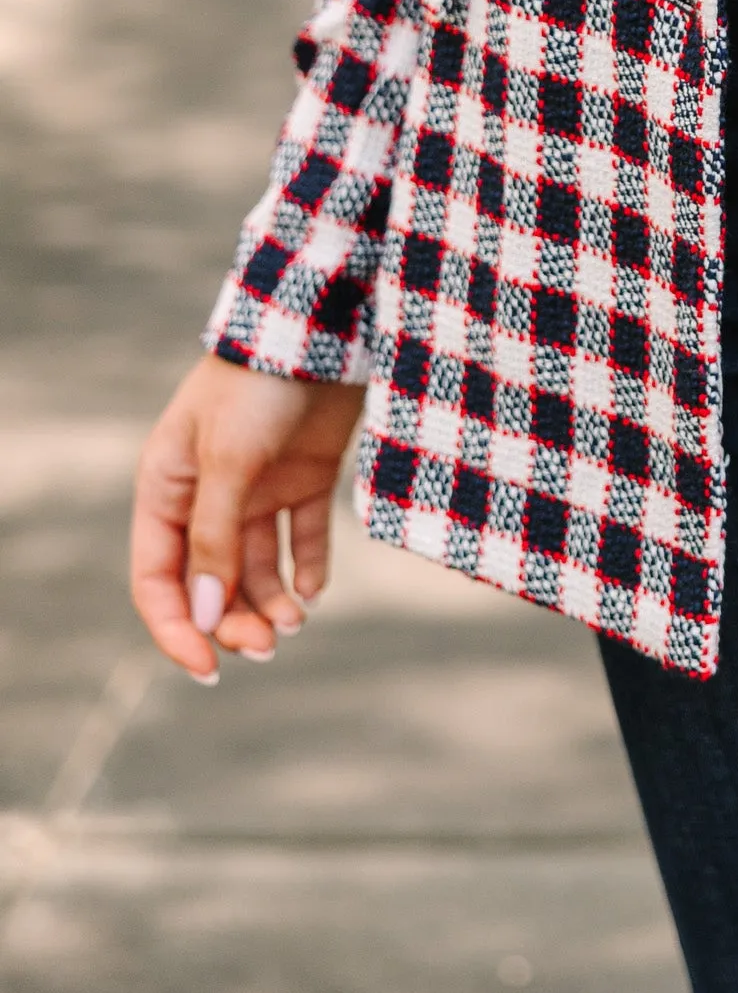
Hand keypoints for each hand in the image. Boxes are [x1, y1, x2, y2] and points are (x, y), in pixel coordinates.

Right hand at [131, 355, 366, 680]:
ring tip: (297, 619)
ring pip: (256, 569)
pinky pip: (301, 539)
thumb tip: (208, 618)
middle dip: (235, 621)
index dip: (178, 628)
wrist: (323, 325)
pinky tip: (316, 590)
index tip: (208, 667)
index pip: (159, 580)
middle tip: (270, 644)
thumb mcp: (228, 461)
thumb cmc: (258, 385)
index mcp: (167, 490)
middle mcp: (208, 496)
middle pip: (211, 583)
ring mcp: (259, 488)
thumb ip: (216, 538)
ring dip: (272, 602)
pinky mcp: (307, 477)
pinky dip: (308, 570)